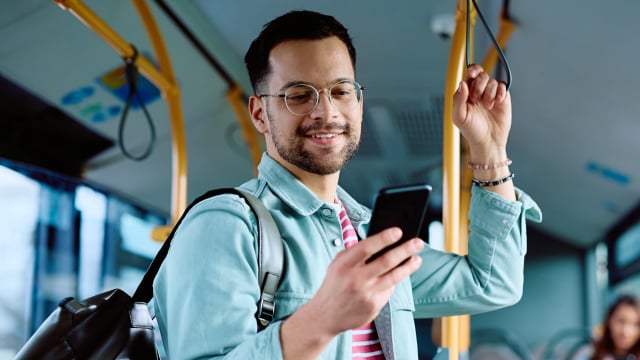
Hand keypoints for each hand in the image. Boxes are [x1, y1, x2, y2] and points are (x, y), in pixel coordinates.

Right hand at [280, 227, 422, 356]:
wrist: (326, 315)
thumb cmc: (335, 284)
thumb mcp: (338, 264)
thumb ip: (356, 253)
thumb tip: (383, 241)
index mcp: (344, 264)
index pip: (367, 247)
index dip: (384, 238)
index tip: (398, 231)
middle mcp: (355, 279)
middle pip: (386, 261)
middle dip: (405, 250)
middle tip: (418, 242)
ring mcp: (366, 294)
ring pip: (394, 277)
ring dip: (409, 266)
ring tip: (417, 259)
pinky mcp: (374, 306)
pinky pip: (389, 290)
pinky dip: (394, 282)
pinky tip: (397, 276)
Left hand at [452, 64, 511, 158]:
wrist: (488, 141)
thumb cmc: (471, 130)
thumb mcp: (459, 117)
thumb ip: (458, 99)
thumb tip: (462, 83)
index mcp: (466, 93)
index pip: (470, 74)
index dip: (472, 70)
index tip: (472, 75)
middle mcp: (479, 91)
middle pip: (482, 75)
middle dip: (479, 85)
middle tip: (476, 99)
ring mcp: (491, 94)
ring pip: (492, 81)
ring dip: (489, 93)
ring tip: (487, 107)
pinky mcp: (502, 98)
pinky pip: (503, 86)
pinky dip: (500, 92)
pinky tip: (497, 102)